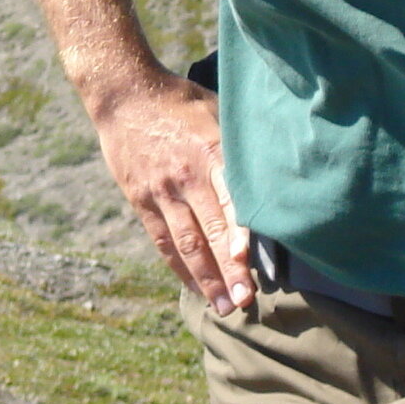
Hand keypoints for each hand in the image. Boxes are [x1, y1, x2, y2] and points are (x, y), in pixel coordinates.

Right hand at [91, 70, 254, 313]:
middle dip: (228, 269)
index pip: (229, 198)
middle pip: (209, 230)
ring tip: (224, 307)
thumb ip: (240, 147)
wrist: (125, 96)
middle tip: (245, 301)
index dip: (238, 230)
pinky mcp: (142, 201)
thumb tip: (279, 173)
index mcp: (211, 152)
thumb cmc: (182, 103)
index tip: (248, 259)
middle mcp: (186, 177)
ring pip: (186, 243)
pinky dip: (180, 268)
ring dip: (206, 279)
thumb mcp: (218, 112)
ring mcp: (161, 192)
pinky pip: (163, 241)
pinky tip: (196, 288)